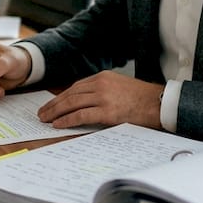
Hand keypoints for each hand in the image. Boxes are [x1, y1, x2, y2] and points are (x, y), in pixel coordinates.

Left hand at [37, 71, 163, 129]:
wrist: (159, 103)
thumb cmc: (142, 99)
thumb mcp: (120, 87)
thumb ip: (103, 91)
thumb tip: (85, 104)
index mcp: (103, 77)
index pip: (76, 87)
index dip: (61, 97)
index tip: (52, 104)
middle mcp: (101, 84)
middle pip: (70, 94)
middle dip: (54, 104)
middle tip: (42, 113)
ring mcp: (103, 97)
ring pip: (72, 104)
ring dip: (55, 112)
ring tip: (45, 119)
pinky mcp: (107, 111)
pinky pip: (81, 116)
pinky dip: (67, 120)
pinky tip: (58, 124)